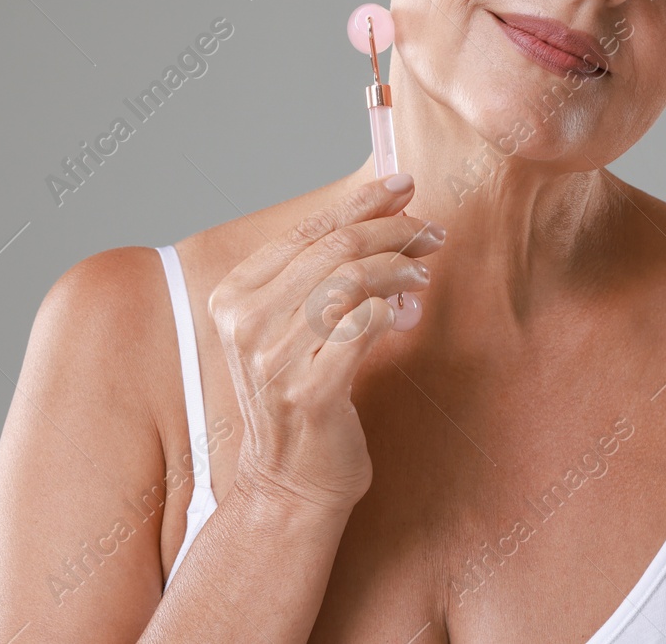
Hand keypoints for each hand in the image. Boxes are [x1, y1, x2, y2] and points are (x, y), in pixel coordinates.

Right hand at [207, 173, 443, 512]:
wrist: (290, 481)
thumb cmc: (300, 394)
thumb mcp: (292, 324)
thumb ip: (321, 272)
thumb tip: (387, 211)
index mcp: (233, 296)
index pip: (306, 229)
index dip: (361, 202)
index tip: (404, 185)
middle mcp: (245, 323)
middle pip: (335, 249)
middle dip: (393, 232)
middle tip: (432, 234)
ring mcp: (274, 359)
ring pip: (352, 281)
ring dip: (399, 269)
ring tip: (421, 275)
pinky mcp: (310, 392)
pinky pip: (364, 326)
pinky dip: (393, 311)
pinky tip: (407, 316)